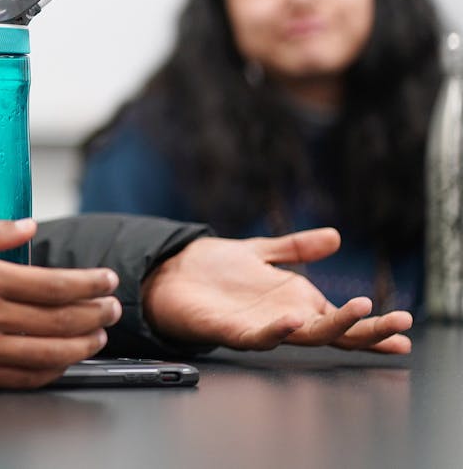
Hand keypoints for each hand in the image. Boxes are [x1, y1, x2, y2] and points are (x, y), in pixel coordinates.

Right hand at [0, 218, 121, 388]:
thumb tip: (28, 226)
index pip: (53, 284)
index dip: (88, 282)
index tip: (106, 278)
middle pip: (61, 319)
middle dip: (96, 312)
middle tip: (113, 306)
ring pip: (51, 354)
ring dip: (83, 344)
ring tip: (99, 334)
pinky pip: (25, 378)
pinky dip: (52, 370)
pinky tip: (64, 360)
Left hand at [142, 228, 413, 353]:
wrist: (169, 274)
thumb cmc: (213, 270)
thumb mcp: (261, 252)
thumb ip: (296, 248)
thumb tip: (334, 236)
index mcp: (294, 303)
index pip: (341, 319)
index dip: (372, 326)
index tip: (405, 331)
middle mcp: (282, 318)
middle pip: (333, 332)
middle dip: (367, 331)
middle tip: (399, 327)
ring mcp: (259, 326)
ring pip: (303, 335)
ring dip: (332, 326)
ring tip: (359, 311)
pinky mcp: (229, 329)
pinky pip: (256, 336)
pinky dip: (275, 330)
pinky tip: (292, 320)